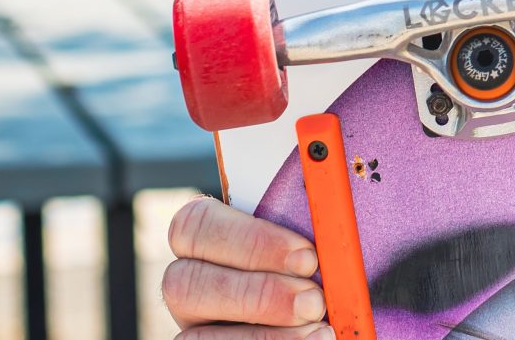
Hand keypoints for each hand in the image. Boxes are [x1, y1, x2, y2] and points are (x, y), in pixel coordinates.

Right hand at [162, 195, 331, 338]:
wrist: (322, 308)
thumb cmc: (320, 268)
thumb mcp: (317, 238)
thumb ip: (314, 218)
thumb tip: (329, 189)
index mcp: (207, 237)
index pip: (196, 224)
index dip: (252, 241)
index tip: (308, 257)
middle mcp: (187, 280)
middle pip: (185, 283)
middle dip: (258, 295)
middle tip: (314, 302)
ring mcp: (192, 324)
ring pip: (197, 335)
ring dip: (264, 335)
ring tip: (318, 328)